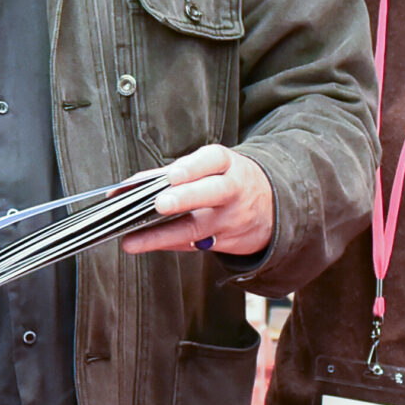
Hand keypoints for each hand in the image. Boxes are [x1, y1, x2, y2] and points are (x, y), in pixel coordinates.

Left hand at [121, 144, 274, 257]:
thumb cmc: (230, 181)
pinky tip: (145, 244)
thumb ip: (176, 172)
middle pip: (212, 193)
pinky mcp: (225, 242)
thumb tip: (133, 185)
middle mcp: (232, 191)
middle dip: (184, 199)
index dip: (192, 168)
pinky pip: (192, 244)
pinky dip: (166, 244)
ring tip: (133, 241)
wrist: (272, 208)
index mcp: (227, 165)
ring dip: (161, 235)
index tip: (171, 175)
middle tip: (159, 204)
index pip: (212, 161)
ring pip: (196, 228)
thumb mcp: (213, 167)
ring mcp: (230, 219)